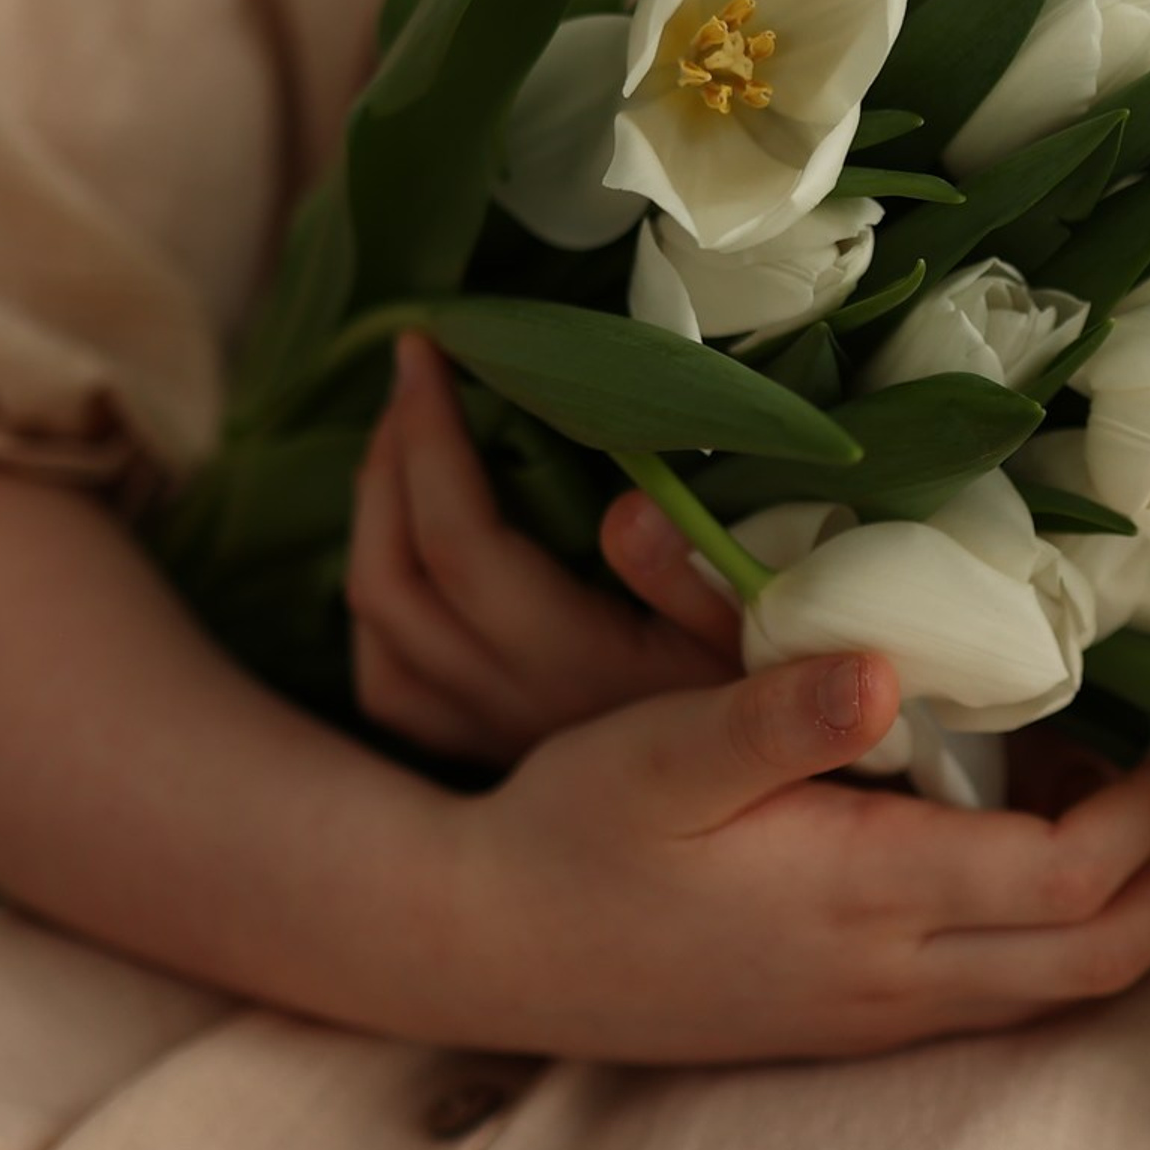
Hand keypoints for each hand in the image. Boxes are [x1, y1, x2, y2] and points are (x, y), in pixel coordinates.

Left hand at [347, 334, 733, 763]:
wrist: (765, 800)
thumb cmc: (778, 700)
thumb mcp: (758, 636)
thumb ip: (690, 578)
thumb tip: (624, 507)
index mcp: (573, 662)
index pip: (460, 540)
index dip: (427, 437)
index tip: (428, 348)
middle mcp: (511, 703)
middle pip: (392, 575)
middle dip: (388, 457)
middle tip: (412, 376)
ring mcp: (488, 735)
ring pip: (376, 626)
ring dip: (371, 520)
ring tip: (402, 444)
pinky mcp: (486, 755)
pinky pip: (388, 684)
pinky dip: (376, 609)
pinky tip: (401, 555)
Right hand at [447, 653, 1149, 1063]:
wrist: (480, 948)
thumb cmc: (571, 832)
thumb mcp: (658, 749)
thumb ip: (776, 713)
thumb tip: (888, 668)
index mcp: (864, 896)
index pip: (1070, 876)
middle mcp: (890, 974)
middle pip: (1095, 956)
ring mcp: (868, 1010)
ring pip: (1054, 986)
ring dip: (1138, 914)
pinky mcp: (841, 1020)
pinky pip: (999, 990)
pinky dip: (1062, 933)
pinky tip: (1051, 865)